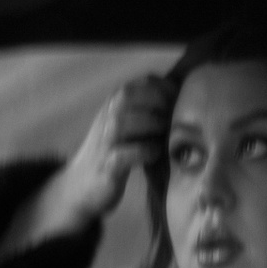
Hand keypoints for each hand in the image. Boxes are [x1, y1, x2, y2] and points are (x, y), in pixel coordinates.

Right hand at [0, 75, 171, 253]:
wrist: (82, 184)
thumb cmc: (115, 152)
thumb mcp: (127, 125)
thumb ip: (147, 111)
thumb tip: (184, 102)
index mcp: (115, 103)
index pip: (142, 82)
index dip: (167, 88)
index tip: (182, 101)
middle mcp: (106, 117)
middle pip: (129, 95)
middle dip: (158, 102)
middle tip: (175, 119)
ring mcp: (104, 141)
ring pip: (124, 122)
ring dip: (152, 125)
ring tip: (167, 135)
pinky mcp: (107, 166)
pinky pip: (124, 154)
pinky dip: (144, 152)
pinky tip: (155, 154)